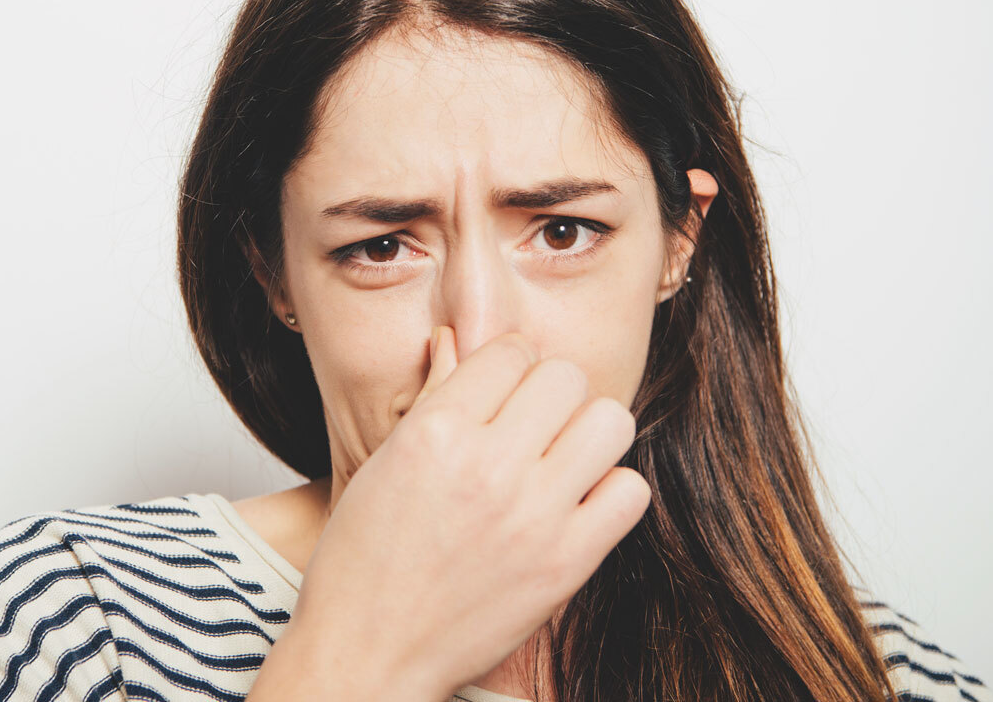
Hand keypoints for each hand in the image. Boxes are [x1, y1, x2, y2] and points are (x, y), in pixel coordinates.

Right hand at [286, 326, 650, 699]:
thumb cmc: (363, 559)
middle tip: (529, 425)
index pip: (509, 350)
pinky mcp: (566, 564)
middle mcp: (488, 466)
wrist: (368, 654)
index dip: (505, 366)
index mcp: (434, 432)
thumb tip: (455, 337)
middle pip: (565, 376)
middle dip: (548, 393)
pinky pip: (630, 492)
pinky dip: (610, 492)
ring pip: (610, 422)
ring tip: (558, 459)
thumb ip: (434, 396)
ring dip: (586, 433)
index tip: (498, 393)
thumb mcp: (385, 462)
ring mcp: (533, 516)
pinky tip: (575, 503)